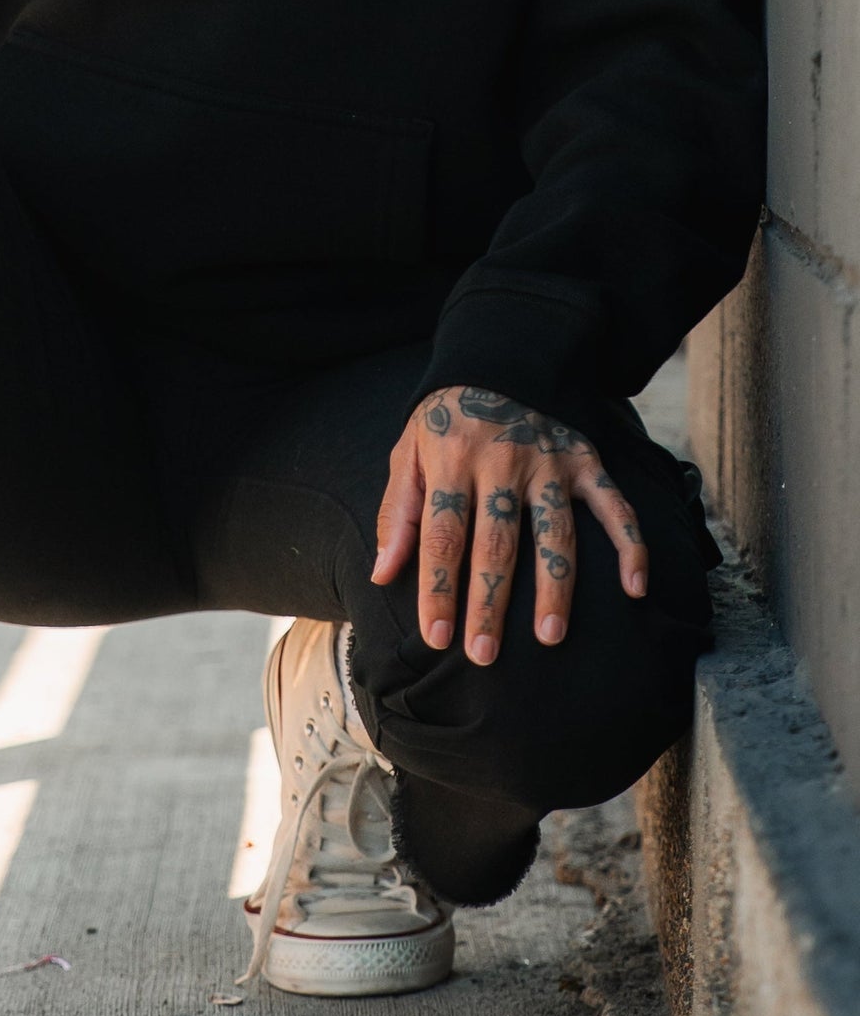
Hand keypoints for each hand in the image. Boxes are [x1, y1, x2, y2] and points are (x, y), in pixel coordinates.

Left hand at [371, 386, 649, 665]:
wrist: (499, 361)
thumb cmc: (445, 422)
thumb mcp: (408, 453)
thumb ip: (400, 514)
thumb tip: (381, 574)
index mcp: (452, 460)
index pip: (443, 535)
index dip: (439, 589)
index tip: (436, 637)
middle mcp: (502, 462)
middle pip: (496, 543)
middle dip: (490, 603)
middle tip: (484, 654)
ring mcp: (548, 462)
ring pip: (554, 533)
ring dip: (554, 588)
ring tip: (549, 637)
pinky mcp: (585, 460)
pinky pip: (614, 505)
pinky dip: (630, 546)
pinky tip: (634, 588)